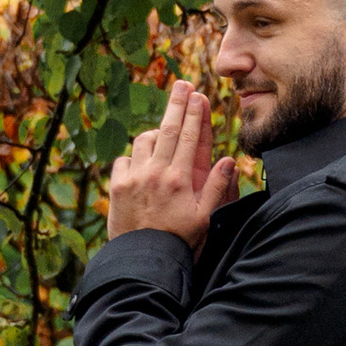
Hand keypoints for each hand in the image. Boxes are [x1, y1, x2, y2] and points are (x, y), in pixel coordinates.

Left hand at [108, 81, 243, 253]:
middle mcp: (156, 173)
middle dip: (176, 104)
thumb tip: (229, 161)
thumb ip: (216, 187)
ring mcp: (134, 178)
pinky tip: (140, 164)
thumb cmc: (179, 242)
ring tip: (161, 133)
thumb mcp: (205, 218)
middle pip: (167, 129)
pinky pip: (123, 160)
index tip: (197, 95)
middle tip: (181, 85)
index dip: (194, 114)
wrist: (144, 261)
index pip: (188, 137)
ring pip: (143, 141)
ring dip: (153, 133)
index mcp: (180, 179)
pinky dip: (132, 158)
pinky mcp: (116, 187)